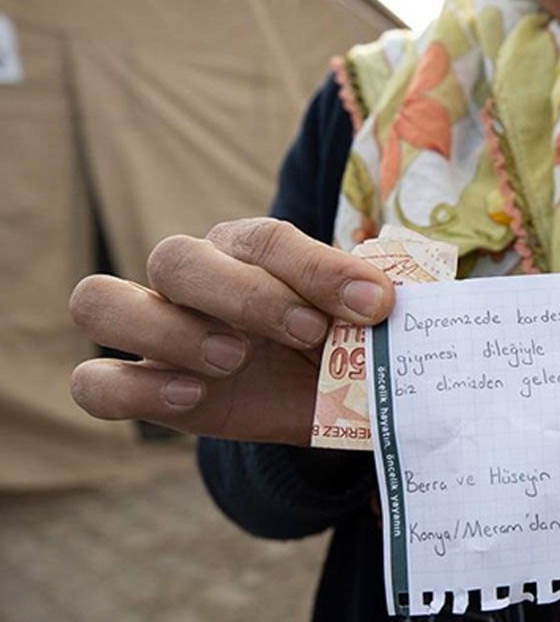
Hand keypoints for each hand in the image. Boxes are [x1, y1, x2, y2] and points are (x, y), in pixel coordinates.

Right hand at [68, 218, 394, 444]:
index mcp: (251, 248)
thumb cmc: (348, 343)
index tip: (374, 304)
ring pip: (100, 301)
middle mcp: (193, 278)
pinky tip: (193, 396)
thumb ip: (373, 302)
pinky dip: (132, 388)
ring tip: (233, 361)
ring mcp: (157, 331)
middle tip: (307, 334)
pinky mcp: (143, 388)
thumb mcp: (368, 322)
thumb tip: (385, 298)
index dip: (318, 269)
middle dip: (244, 296)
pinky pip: (93, 383)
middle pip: (173, 257)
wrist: (332, 400)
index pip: (266, 239)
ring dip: (168, 331)